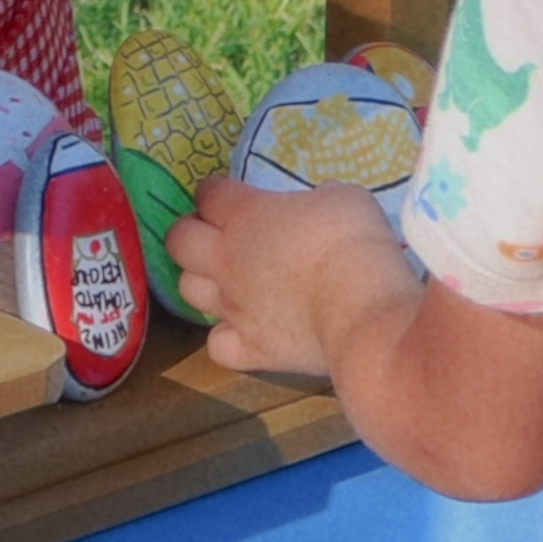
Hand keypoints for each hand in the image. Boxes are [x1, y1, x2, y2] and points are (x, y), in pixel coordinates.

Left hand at [170, 171, 417, 381]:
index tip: (230, 196)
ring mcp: (234, 307)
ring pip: (188, 290)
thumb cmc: (354, 242)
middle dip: (190, 233)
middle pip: (179, 240)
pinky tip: (245, 332)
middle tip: (216, 235)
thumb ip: (315, 201)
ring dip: (202, 282)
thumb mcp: (342, 197)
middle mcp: (227, 260)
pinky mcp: (250, 349)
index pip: (209, 194)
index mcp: (246, 215)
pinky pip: (217, 344)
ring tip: (226, 282)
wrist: (363, 310)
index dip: (216, 193)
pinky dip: (226, 337)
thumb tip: (314, 211)